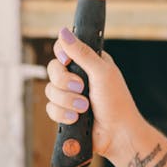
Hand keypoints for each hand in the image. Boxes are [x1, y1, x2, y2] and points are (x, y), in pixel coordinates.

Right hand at [45, 27, 140, 159]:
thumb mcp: (101, 72)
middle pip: (52, 69)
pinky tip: (76, 119)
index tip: (67, 61)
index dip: (61, 53)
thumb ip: (81, 53)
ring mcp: (70, 94)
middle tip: (82, 88)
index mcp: (89, 62)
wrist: (117, 134)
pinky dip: (63, 114)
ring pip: (50, 90)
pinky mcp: (64, 112)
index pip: (64, 48)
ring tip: (84, 108)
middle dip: (65, 82)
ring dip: (67, 100)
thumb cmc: (116, 101)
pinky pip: (50, 108)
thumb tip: (63, 31)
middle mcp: (78, 76)